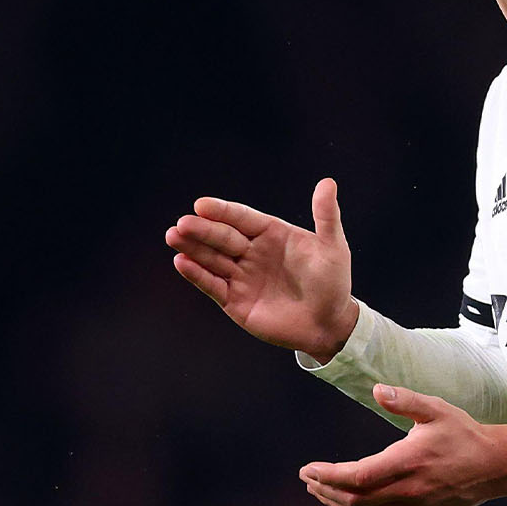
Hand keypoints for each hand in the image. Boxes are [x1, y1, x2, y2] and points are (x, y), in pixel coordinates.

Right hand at [166, 178, 357, 360]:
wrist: (329, 324)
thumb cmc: (332, 282)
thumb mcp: (332, 247)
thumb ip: (326, 216)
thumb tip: (328, 182)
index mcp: (272, 234)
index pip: (242, 218)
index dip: (222, 211)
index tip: (202, 205)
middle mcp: (252, 252)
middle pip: (222, 237)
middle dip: (202, 230)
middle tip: (182, 224)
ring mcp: (242, 276)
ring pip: (212, 258)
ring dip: (192, 248)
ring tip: (173, 237)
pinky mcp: (235, 301)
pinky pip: (212, 285)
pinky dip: (197, 274)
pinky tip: (181, 262)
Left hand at [301, 385, 506, 505]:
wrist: (493, 466)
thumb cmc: (463, 434)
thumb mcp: (436, 409)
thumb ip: (405, 400)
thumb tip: (378, 389)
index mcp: (408, 462)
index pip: (357, 477)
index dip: (328, 475)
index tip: (308, 468)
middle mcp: (408, 491)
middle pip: (354, 499)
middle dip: (325, 489)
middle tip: (308, 478)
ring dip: (336, 505)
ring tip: (318, 491)